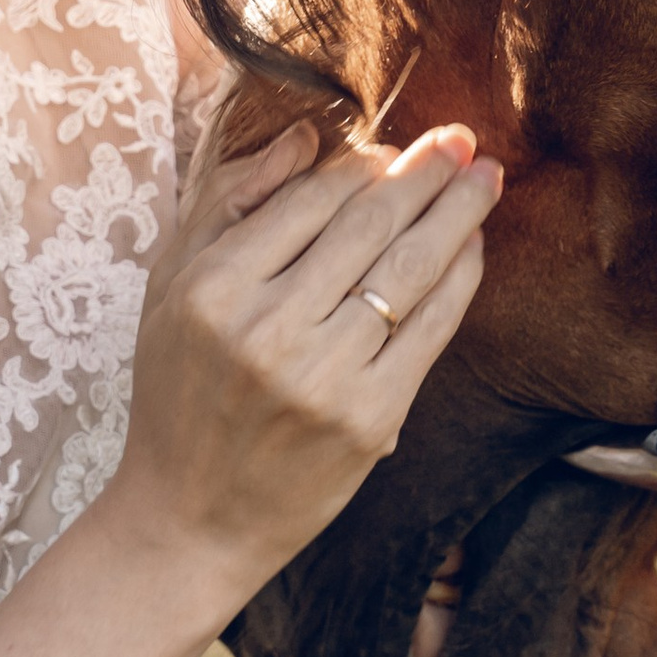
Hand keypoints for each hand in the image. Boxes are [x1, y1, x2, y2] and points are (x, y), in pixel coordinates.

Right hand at [118, 119, 501, 596]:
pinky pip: (430, 329)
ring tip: (486, 177)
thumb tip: (306, 137)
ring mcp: (324, 376)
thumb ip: (230, 201)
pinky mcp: (370, 418)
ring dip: (457, 214)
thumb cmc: (179, 393)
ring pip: (409, 269)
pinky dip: (459, 279)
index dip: (363, 164)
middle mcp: (267, 328)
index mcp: (213, 288)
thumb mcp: (171, 288)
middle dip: (426, 173)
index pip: (310, 200)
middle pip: (369, 224)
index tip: (394, 148)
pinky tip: (472, 246)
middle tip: (462, 138)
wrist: (191, 519)